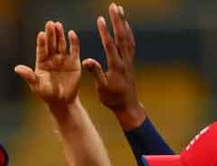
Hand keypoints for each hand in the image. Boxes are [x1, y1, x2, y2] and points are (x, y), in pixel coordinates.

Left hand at [15, 21, 82, 107]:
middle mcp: (52, 59)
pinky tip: (71, 33)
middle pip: (51, 44)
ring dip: (60, 35)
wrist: (62, 101)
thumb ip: (28, 76)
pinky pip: (74, 50)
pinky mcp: (74, 62)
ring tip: (58, 25)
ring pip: (61, 44)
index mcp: (41, 63)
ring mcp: (63, 59)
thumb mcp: (36, 85)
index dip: (41, 42)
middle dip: (50, 34)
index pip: (41, 50)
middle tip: (50, 23)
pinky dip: (73, 42)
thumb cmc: (47, 94)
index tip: (41, 34)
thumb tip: (17, 68)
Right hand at [82, 3, 145, 128]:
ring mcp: (129, 59)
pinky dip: (128, 31)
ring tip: (120, 10)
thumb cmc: (112, 98)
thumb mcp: (101, 88)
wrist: (128, 105)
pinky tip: (125, 25)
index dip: (105, 32)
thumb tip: (86, 61)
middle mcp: (125, 60)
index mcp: (116, 66)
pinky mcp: (130, 61)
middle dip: (118, 20)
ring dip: (124, 22)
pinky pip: (130, 42)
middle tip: (114, 6)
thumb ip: (96, 73)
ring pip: (127, 37)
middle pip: (122, 36)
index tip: (100, 19)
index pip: (110, 45)